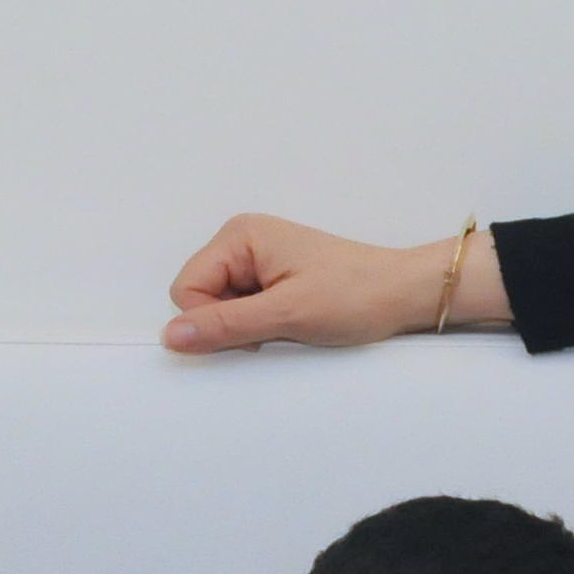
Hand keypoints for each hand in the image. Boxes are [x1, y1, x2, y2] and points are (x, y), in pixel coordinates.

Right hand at [163, 212, 499, 353]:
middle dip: (230, 322)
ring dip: (248, 325)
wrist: (404, 294)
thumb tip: (169, 337)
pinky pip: (243, 307)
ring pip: (221, 306)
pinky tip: (293, 320)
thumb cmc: (353, 296)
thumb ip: (224, 325)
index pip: (186, 288)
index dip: (211, 320)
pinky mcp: (272, 276)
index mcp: (239, 235)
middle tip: (279, 324)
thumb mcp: (285, 315)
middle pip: (200, 296)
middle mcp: (242, 240)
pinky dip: (261, 322)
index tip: (258, 328)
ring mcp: (257, 258)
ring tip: (291, 321)